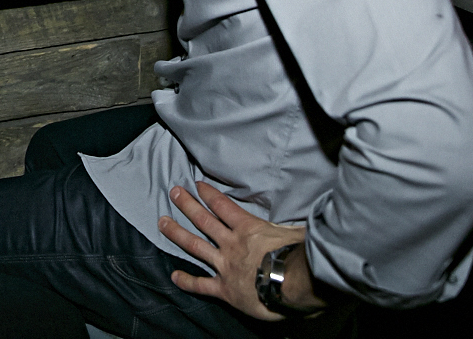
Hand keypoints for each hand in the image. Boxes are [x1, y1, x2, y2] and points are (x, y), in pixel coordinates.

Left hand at [158, 182, 318, 320]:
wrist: (291, 284)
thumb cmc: (299, 257)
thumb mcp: (298, 231)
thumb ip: (293, 224)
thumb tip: (311, 214)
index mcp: (248, 228)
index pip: (223, 206)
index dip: (208, 194)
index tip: (197, 185)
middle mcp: (231, 243)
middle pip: (204, 220)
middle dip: (187, 204)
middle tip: (173, 192)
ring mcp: (224, 265)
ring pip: (195, 245)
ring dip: (177, 233)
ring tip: (162, 222)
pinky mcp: (224, 288)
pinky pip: (202, 284)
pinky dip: (187, 281)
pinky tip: (174, 276)